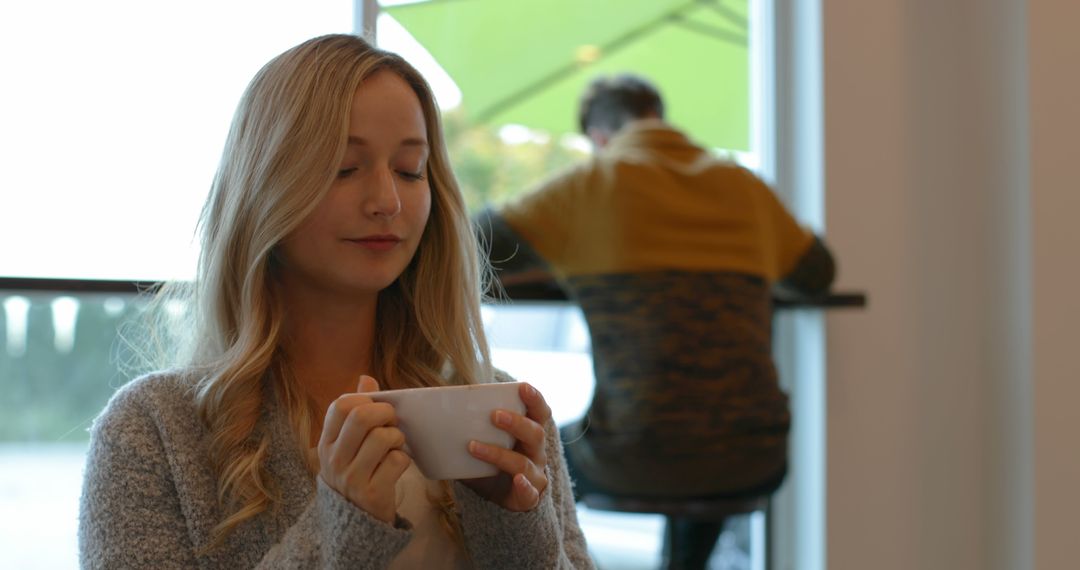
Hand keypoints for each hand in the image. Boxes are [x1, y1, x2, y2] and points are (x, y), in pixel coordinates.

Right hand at [318, 375, 410, 523]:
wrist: (355, 524)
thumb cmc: (357, 473)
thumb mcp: (348, 445)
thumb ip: (357, 412)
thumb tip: (366, 379)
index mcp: (326, 443)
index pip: (340, 405)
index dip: (364, 400)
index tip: (374, 409)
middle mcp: (334, 460)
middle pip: (362, 417)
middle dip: (385, 413)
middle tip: (392, 421)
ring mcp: (352, 478)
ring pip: (382, 438)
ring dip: (397, 437)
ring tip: (395, 445)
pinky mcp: (372, 494)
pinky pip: (397, 461)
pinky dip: (403, 459)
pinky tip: (396, 465)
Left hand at [462, 382, 550, 510]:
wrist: (501, 496)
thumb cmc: (493, 461)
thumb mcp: (485, 439)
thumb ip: (467, 424)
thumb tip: (424, 408)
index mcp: (529, 433)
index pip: (540, 412)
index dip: (534, 399)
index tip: (523, 387)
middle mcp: (536, 452)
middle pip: (535, 434)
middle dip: (516, 423)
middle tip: (494, 415)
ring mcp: (534, 474)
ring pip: (523, 463)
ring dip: (499, 454)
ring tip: (473, 446)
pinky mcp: (528, 497)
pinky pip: (530, 493)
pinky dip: (524, 487)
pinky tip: (517, 480)